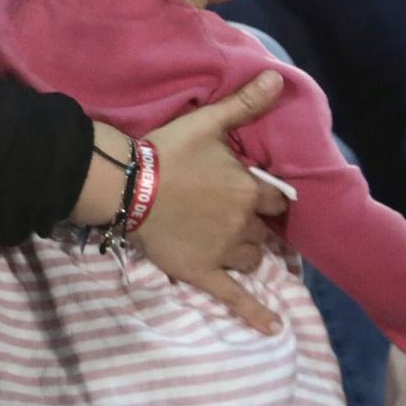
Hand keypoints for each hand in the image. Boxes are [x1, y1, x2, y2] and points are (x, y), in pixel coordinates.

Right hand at [135, 71, 293, 333]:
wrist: (127, 185)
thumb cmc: (168, 152)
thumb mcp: (207, 123)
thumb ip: (244, 104)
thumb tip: (278, 77)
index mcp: (248, 189)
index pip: (274, 198)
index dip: (265, 197)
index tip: (257, 196)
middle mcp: (243, 223)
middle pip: (263, 231)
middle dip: (253, 224)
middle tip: (234, 217)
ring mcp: (224, 251)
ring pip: (252, 259)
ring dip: (247, 252)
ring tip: (231, 245)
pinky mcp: (204, 273)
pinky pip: (235, 297)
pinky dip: (255, 314)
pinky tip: (273, 328)